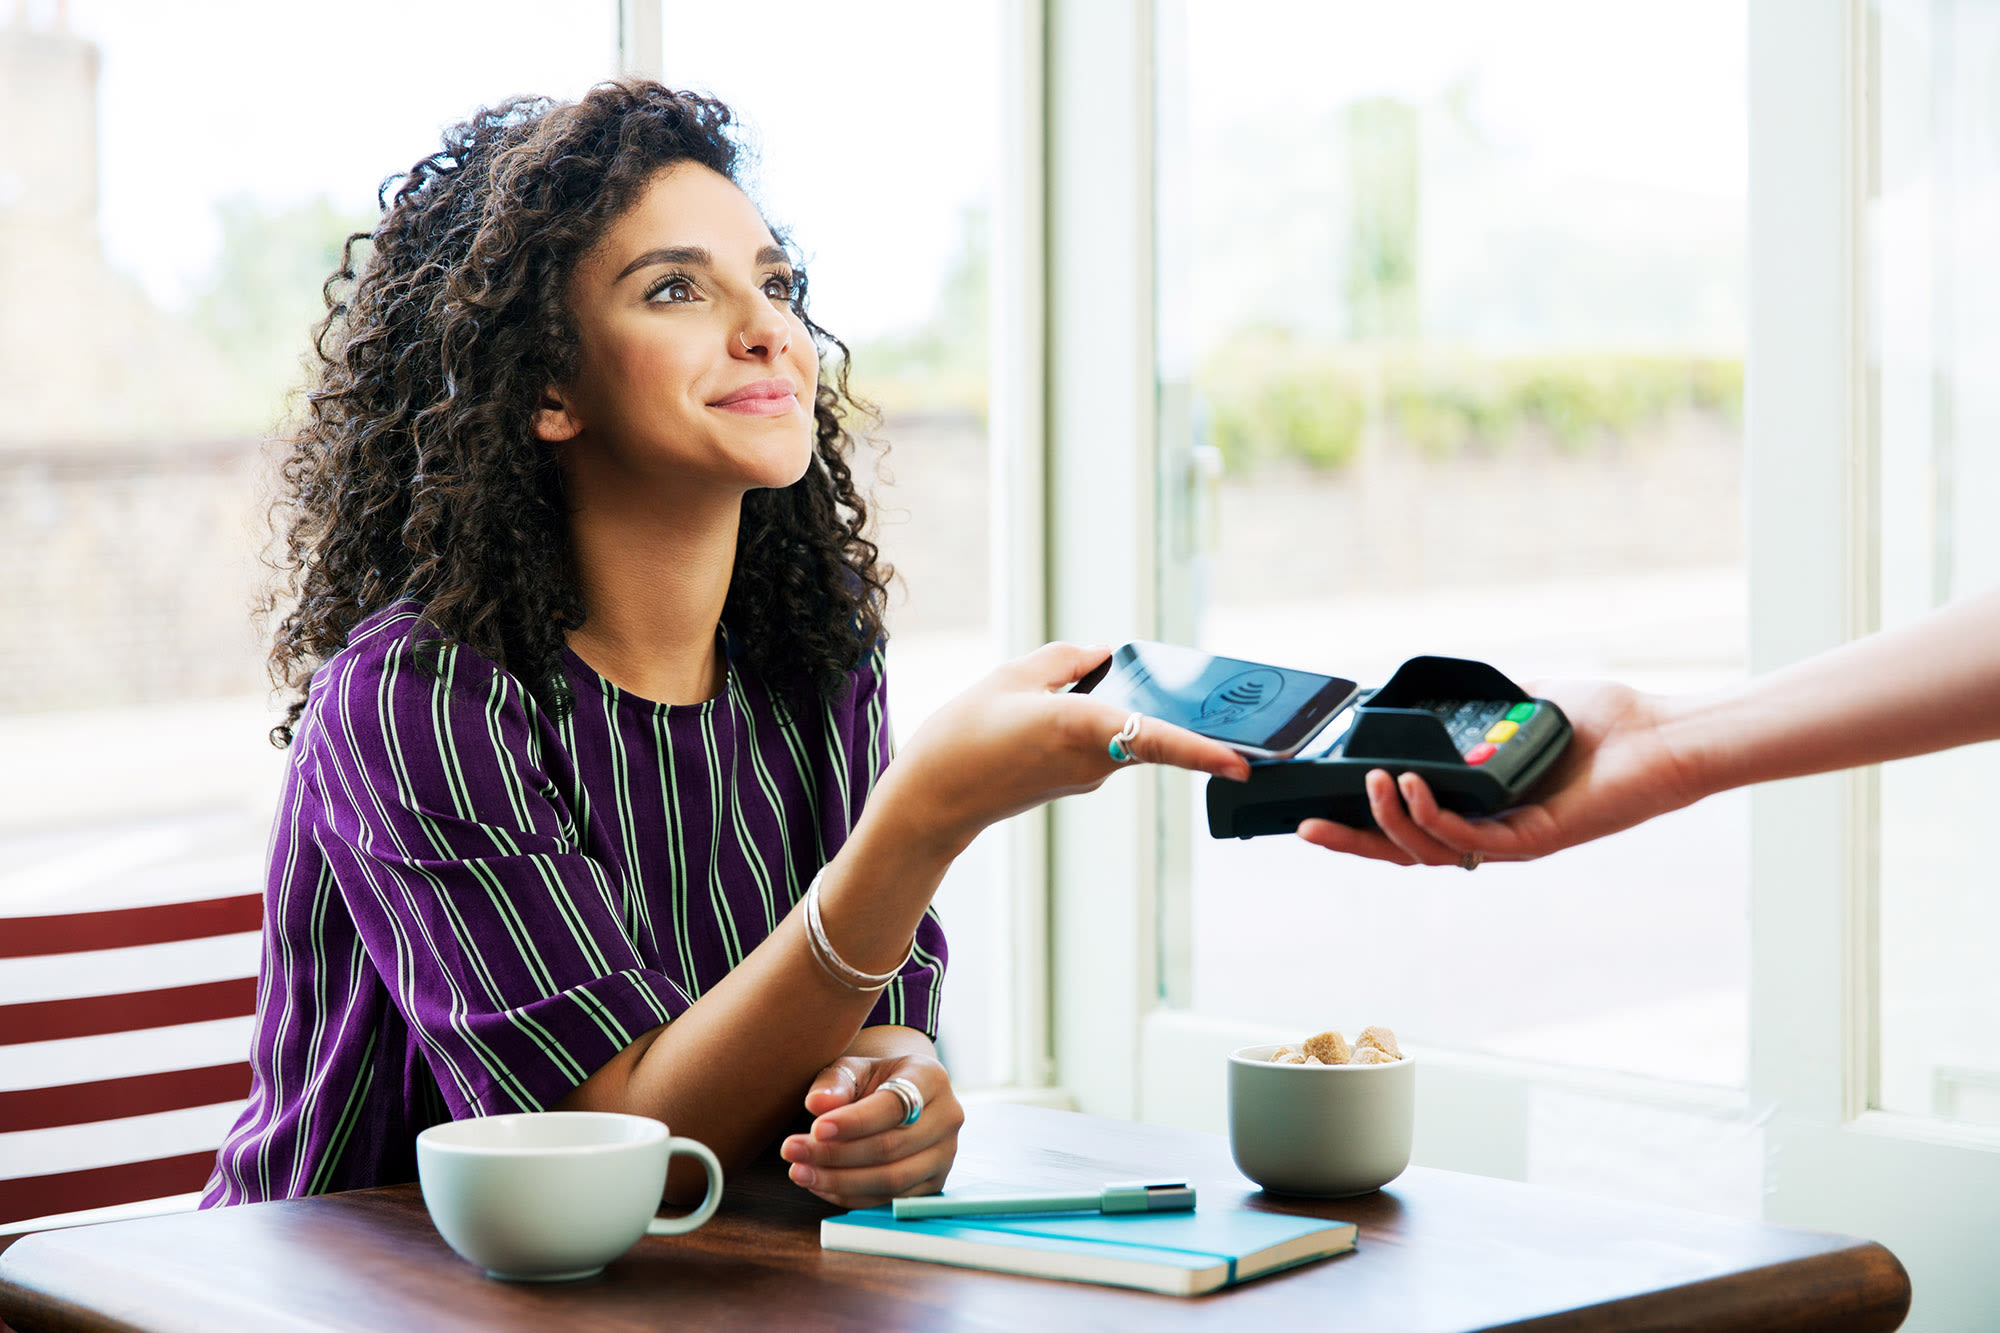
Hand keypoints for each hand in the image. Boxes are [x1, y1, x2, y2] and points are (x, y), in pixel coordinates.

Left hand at [780, 1051, 962, 1209]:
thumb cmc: (873, 1080)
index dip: (854, 1122)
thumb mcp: (853, 1069)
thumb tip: (817, 1103)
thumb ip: (834, 1082)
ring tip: (799, 1171)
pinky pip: (889, 1200)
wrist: (900, 1095)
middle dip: (836, 1154)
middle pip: (891, 1147)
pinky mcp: (932, 1184)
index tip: (815, 1128)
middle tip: (792, 1151)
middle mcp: (948, 1118)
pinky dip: (851, 1197)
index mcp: (931, 1078)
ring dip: (840, 1181)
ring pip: (892, 1180)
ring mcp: (944, 1155)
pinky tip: (820, 1184)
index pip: (893, 1106)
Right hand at [877, 642, 1251, 854]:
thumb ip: (1062, 660)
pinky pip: (1106, 744)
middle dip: (1182, 714)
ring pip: (1128, 735)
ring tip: (1099, 681)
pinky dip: (1105, 723)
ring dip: (1130, 710)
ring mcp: (1087, 776)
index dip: (1202, 750)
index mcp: (1078, 727)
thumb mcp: (1009, 678)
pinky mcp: (1075, 782)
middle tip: (1217, 692)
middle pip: (1153, 731)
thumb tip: (1102, 654)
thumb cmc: (961, 739)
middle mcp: (1093, 759)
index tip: (1242, 762)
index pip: (1154, 738)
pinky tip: (1067, 705)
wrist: (931, 802)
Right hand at [1296, 679, 1708, 865]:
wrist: (1665, 736)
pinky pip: (1468, 836)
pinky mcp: (1534, 840)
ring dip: (1387, 822)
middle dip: (1351, 842)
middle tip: (1306, 826)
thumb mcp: (1521, 701)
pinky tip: (1407, 785)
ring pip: (1428, 850)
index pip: (1409, 822)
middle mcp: (1492, 832)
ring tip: (1367, 783)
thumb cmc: (1606, 722)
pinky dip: (1429, 814)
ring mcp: (1511, 841)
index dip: (1362, 821)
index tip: (1318, 805)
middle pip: (1405, 851)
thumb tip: (1429, 687)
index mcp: (1483, 806)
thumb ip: (1478, 701)